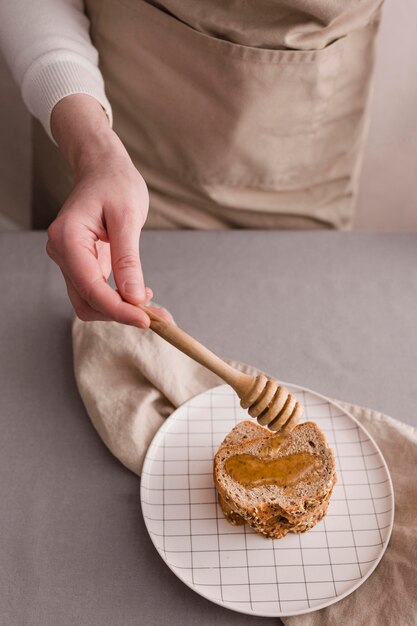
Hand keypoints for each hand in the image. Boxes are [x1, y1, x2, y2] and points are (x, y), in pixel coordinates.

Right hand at [46, 94, 167, 326]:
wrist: (104, 168)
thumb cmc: (116, 184)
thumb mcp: (127, 218)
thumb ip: (128, 260)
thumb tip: (134, 297)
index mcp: (68, 238)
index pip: (90, 287)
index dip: (118, 309)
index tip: (147, 319)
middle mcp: (62, 252)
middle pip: (87, 301)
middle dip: (120, 313)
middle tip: (158, 316)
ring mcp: (70, 260)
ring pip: (90, 301)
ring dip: (120, 310)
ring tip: (153, 306)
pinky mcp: (82, 264)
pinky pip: (97, 291)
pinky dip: (118, 299)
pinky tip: (141, 295)